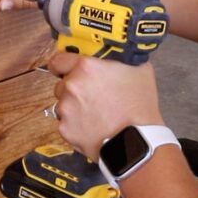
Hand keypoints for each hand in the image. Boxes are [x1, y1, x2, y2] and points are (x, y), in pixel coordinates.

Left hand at [48, 52, 164, 161]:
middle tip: (92, 96)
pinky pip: (66, 123)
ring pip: (63, 104)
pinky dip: (76, 125)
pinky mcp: (65, 129)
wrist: (136, 142)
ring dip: (74, 107)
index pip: (58, 60)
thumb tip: (120, 55)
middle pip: (62, 84)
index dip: (62, 66)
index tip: (65, 70)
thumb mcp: (139, 71)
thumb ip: (121, 60)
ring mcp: (66, 108)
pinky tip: (93, 127)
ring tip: (95, 114)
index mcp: (86, 67)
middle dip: (73, 89)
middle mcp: (72, 86)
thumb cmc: (139, 108)